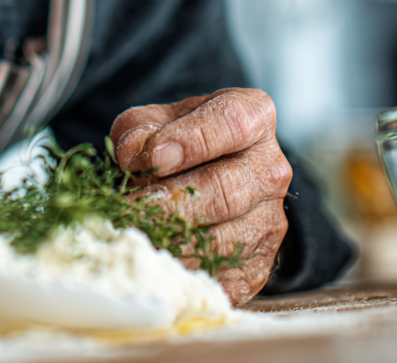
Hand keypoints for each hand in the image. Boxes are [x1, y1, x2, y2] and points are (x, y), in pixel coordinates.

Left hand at [110, 88, 290, 304]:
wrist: (205, 182)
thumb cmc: (177, 144)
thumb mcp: (154, 122)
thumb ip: (139, 130)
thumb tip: (132, 154)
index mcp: (253, 118)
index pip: (232, 124)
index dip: (190, 142)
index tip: (152, 158)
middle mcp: (270, 169)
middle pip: (225, 191)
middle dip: (169, 204)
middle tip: (126, 210)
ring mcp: (270, 220)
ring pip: (221, 240)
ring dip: (170, 243)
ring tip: (132, 238)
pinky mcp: (259, 264)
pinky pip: (221, 278)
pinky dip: (183, 274)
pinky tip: (153, 263)